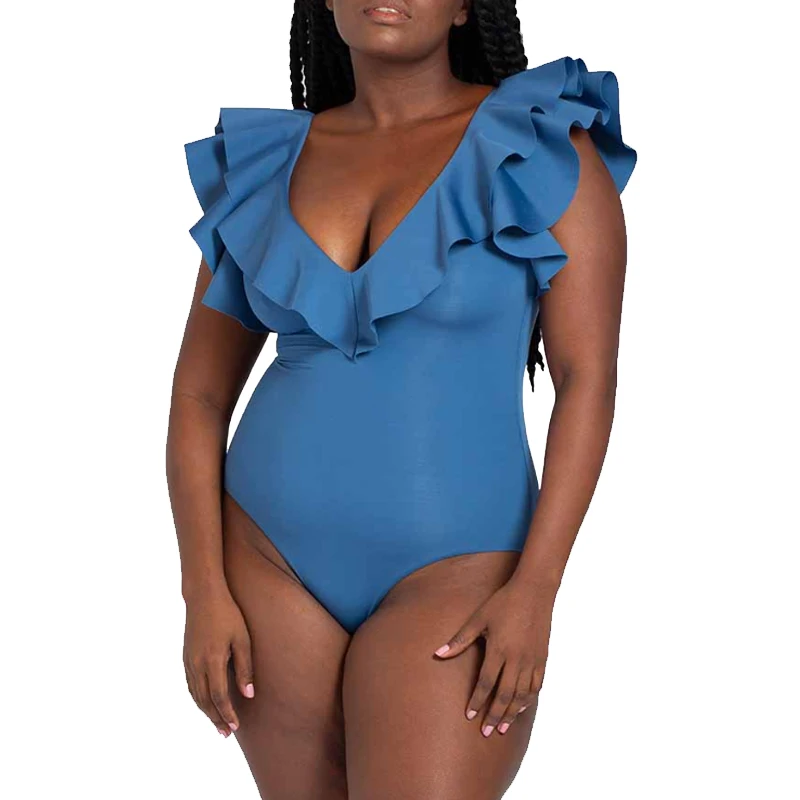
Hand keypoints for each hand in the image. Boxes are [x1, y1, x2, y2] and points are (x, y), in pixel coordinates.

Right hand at [183, 588, 254, 736]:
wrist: (203, 596)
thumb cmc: (228, 614)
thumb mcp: (242, 639)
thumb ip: (245, 667)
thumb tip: (248, 694)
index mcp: (212, 660)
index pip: (219, 696)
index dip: (227, 713)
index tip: (235, 727)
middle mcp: (196, 664)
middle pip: (204, 701)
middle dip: (215, 718)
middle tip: (225, 733)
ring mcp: (188, 661)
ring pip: (195, 695)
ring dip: (205, 711)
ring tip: (216, 724)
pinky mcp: (185, 657)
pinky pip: (190, 685)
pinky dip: (197, 698)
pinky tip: (204, 703)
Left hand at [433, 574, 554, 736]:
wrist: (534, 591)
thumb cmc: (503, 602)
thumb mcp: (478, 618)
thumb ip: (460, 640)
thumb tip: (438, 654)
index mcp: (499, 650)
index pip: (486, 683)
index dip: (477, 701)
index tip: (469, 716)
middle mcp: (517, 659)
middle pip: (504, 695)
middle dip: (495, 715)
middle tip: (487, 732)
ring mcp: (532, 660)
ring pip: (522, 695)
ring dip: (512, 713)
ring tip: (504, 727)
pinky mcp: (542, 658)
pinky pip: (536, 686)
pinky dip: (528, 700)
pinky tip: (521, 707)